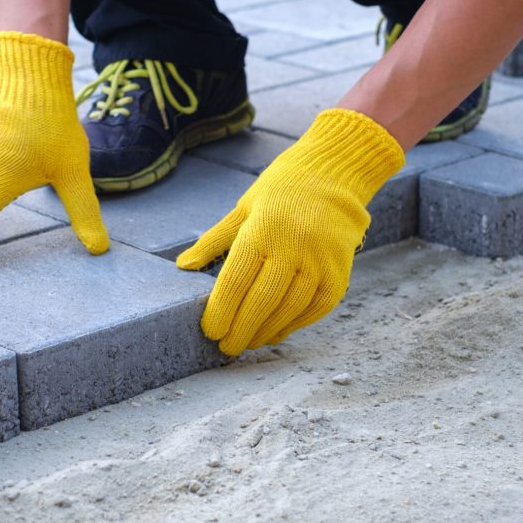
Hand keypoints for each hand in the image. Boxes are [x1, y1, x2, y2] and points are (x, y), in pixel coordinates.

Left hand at [176, 109, 404, 354]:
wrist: (334, 175)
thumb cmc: (280, 192)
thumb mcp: (242, 208)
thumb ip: (213, 241)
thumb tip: (182, 266)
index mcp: (262, 230)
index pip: (236, 281)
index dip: (221, 311)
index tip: (210, 331)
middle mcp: (292, 246)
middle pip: (261, 301)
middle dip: (240, 330)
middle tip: (226, 347)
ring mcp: (319, 261)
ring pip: (289, 310)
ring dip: (266, 332)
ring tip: (249, 343)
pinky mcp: (339, 272)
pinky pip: (315, 308)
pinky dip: (294, 325)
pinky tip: (277, 332)